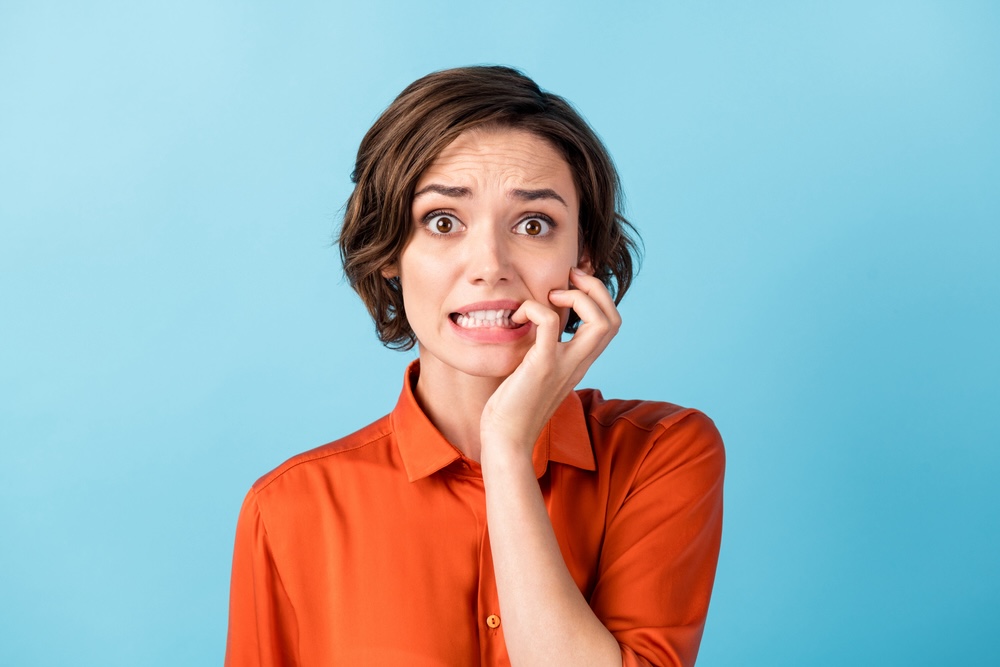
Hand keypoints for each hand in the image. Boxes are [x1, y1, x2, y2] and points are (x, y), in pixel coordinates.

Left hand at [480, 267, 621, 456]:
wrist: (506, 439)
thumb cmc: (514, 407)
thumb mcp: (536, 371)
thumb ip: (543, 350)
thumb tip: (532, 326)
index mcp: (580, 363)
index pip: (610, 324)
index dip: (598, 297)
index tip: (572, 284)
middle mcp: (579, 363)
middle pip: (613, 319)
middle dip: (596, 288)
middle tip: (568, 279)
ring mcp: (564, 364)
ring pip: (599, 321)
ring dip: (576, 296)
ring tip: (549, 296)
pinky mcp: (542, 365)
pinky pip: (550, 322)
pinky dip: (535, 308)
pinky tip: (518, 316)